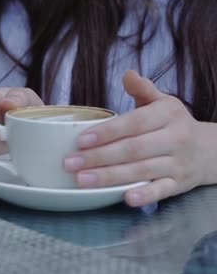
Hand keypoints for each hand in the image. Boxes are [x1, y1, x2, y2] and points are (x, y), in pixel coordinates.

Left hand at [63, 70, 204, 206]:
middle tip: (70, 163)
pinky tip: (125, 199)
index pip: (134, 123)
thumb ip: (143, 90)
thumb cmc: (173, 125)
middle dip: (99, 157)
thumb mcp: (163, 103)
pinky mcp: (179, 184)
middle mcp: (175, 138)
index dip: (107, 132)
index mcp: (167, 115)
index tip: (80, 140)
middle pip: (133, 149)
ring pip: (142, 170)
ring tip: (82, 180)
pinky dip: (145, 196)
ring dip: (110, 176)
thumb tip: (128, 74)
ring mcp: (178, 163)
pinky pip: (161, 190)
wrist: (210, 150)